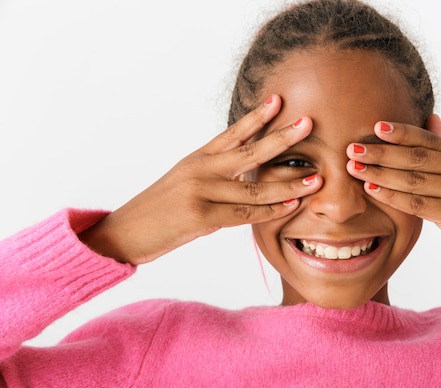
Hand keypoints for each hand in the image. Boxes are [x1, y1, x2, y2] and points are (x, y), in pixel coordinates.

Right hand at [79, 95, 321, 264]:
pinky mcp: (200, 216)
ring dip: (288, 185)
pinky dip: (270, 211)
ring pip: (254, 188)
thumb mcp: (185, 183)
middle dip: (282, 138)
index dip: (257, 117)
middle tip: (308, 124)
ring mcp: (200, 192)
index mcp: (197, 159)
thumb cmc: (159, 210)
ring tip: (315, 180)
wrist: (124, 233)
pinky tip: (291, 206)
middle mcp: (200, 170)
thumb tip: (247, 177)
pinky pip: (244, 214)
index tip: (279, 101)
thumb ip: (215, 176)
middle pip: (249, 152)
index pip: (233, 134)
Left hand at [346, 115, 440, 281]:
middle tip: (352, 148)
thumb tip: (431, 117)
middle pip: (417, 157)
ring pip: (414, 179)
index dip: (401, 132)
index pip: (428, 140)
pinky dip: (393, 195)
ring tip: (354, 167)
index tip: (375, 127)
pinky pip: (418, 204)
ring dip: (380, 173)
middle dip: (381, 152)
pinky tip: (372, 189)